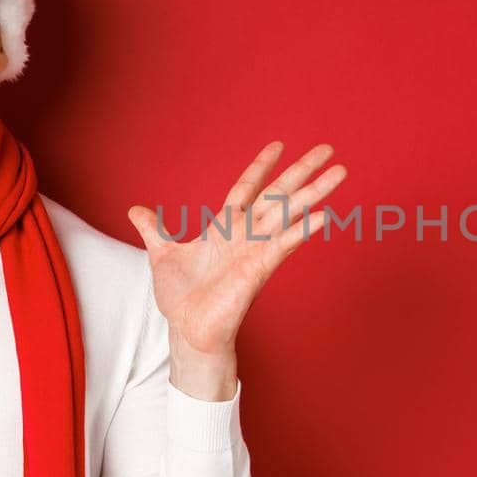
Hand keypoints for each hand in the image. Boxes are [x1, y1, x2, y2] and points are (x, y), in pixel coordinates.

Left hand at [127, 142, 346, 399]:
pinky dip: (302, 229)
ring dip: (314, 192)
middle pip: (279, 194)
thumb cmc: (180, 298)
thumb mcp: (162, 255)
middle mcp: (246, 235)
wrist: (187, 331)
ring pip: (289, 213)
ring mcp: (256, 250)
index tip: (278, 145)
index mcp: (226, 228)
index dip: (261, 167)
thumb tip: (136, 211)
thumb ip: (154, 230)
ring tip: (340, 172)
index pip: (247, 188)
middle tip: (328, 150)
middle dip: (302, 171)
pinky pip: (284, 244)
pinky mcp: (259, 269)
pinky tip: (324, 215)